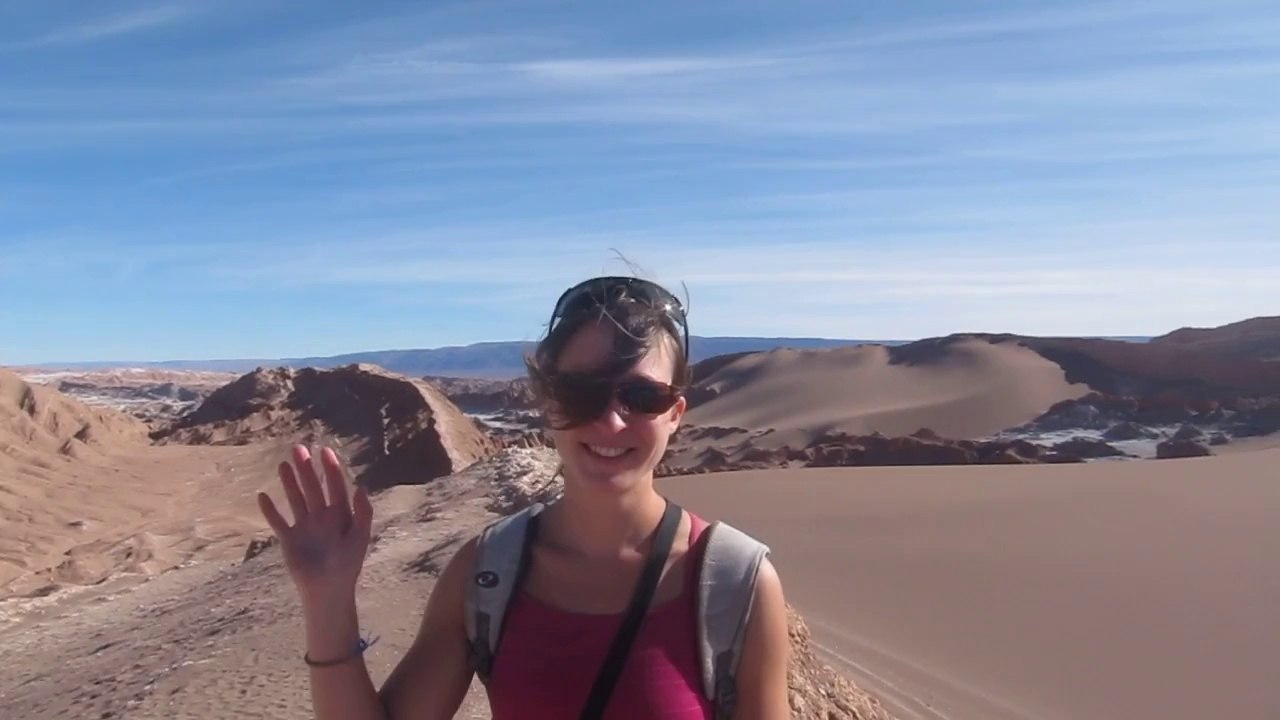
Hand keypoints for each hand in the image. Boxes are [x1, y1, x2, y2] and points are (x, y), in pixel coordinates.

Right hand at [257, 445, 372, 608]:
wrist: (328, 591)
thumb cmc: (348, 565)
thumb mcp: (360, 537)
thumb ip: (363, 512)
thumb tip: (361, 486)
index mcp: (340, 514)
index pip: (334, 486)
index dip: (330, 469)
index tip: (324, 451)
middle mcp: (320, 517)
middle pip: (312, 488)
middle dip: (306, 469)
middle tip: (298, 448)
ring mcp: (303, 527)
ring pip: (295, 499)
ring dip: (289, 482)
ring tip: (283, 464)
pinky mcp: (289, 540)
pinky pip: (278, 522)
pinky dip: (270, 510)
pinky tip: (263, 496)